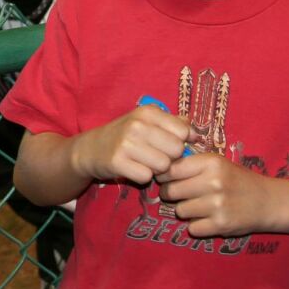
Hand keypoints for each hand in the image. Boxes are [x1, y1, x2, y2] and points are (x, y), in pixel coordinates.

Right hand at [69, 105, 189, 185]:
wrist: (91, 148)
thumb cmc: (126, 135)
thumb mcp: (148, 121)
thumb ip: (174, 124)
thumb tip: (197, 134)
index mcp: (148, 112)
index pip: (183, 132)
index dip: (179, 142)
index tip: (167, 145)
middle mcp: (137, 125)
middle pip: (176, 150)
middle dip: (169, 158)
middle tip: (154, 156)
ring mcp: (126, 143)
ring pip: (163, 166)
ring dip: (156, 169)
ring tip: (144, 162)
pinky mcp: (117, 162)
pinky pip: (146, 177)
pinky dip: (142, 177)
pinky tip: (133, 168)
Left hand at [156, 153, 279, 236]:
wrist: (268, 202)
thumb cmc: (237, 180)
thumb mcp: (218, 163)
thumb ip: (191, 163)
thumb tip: (159, 165)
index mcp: (211, 162)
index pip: (171, 169)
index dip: (163, 175)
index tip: (165, 178)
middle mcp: (213, 182)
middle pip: (171, 191)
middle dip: (170, 194)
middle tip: (178, 194)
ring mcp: (217, 205)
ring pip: (179, 211)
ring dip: (184, 210)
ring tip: (198, 206)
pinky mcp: (220, 225)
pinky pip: (192, 228)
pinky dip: (196, 226)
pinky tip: (207, 219)